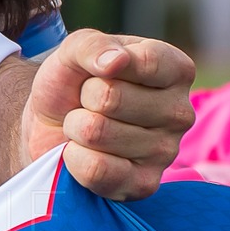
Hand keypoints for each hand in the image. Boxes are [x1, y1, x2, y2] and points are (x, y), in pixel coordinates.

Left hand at [22, 29, 195, 200]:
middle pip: (110, 98)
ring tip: (86, 128)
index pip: (145, 62)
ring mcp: (166, 152)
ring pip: (97, 132)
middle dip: (82, 99)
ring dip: (75, 128)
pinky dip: (73, 158)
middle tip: (87, 104)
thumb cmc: (72, 83)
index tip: (96, 70)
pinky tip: (84, 153)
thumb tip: (116, 61)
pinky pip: (96, 169)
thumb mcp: (73, 51)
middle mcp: (180, 112)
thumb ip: (92, 45)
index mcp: (176, 70)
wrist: (49, 126)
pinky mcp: (144, 185)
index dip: (102, 65)